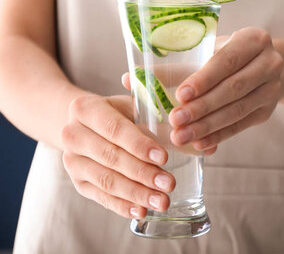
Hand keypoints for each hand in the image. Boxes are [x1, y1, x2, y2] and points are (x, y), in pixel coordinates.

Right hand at [61, 95, 174, 218]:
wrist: (87, 125)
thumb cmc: (118, 113)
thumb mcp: (132, 105)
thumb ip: (151, 116)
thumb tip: (178, 135)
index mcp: (85, 108)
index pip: (115, 129)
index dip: (139, 145)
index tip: (163, 157)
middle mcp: (73, 135)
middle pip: (111, 158)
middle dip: (143, 173)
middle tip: (169, 184)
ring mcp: (72, 161)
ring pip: (107, 180)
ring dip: (136, 193)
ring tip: (162, 201)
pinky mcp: (77, 182)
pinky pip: (101, 197)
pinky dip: (122, 206)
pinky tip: (141, 211)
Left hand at [169, 27, 282, 150]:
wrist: (265, 68)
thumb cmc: (228, 55)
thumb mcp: (209, 51)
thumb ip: (175, 66)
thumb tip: (131, 78)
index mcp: (254, 40)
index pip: (227, 61)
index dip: (204, 79)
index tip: (181, 95)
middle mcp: (270, 63)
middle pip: (233, 88)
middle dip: (202, 107)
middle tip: (176, 120)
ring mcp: (272, 89)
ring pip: (237, 110)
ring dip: (207, 126)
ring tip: (181, 136)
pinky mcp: (267, 111)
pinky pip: (241, 125)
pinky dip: (219, 135)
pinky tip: (199, 143)